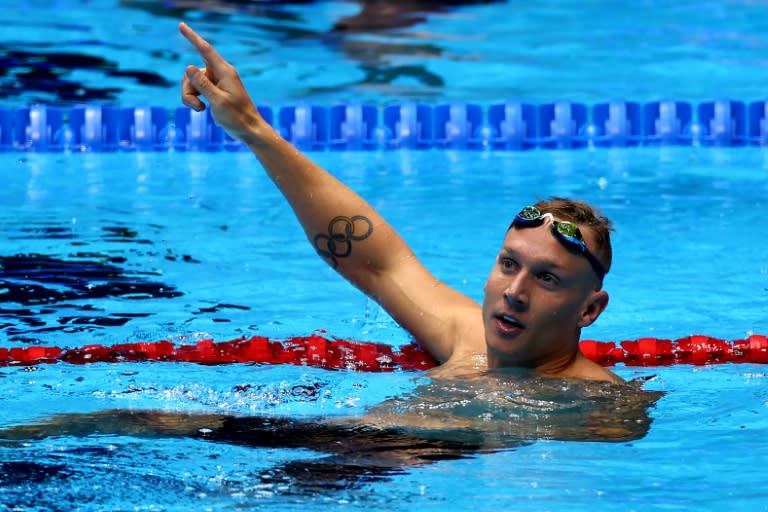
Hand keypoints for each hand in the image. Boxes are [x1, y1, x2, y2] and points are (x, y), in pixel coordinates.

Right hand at [179, 22, 264, 143]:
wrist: (249, 130)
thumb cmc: (237, 117)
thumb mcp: (218, 101)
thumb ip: (203, 84)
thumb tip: (188, 66)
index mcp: (224, 72)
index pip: (205, 50)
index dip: (192, 37)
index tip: (181, 25)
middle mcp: (220, 73)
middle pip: (192, 72)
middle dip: (188, 88)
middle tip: (196, 105)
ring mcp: (216, 82)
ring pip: (192, 82)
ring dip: (190, 97)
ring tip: (200, 109)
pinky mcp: (214, 91)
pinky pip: (196, 90)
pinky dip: (194, 100)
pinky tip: (202, 109)